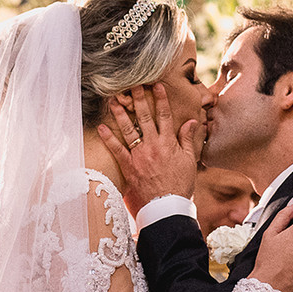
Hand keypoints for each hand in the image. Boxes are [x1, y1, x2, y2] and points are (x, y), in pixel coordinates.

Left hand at [97, 83, 202, 215]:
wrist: (167, 206)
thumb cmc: (181, 184)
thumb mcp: (189, 160)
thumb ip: (187, 139)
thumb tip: (191, 121)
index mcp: (168, 143)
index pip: (164, 115)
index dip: (161, 99)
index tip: (156, 86)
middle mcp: (153, 145)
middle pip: (144, 117)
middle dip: (138, 99)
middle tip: (133, 85)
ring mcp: (139, 155)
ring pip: (128, 129)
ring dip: (120, 114)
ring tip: (114, 100)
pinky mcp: (129, 166)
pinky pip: (116, 150)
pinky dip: (108, 138)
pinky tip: (101, 127)